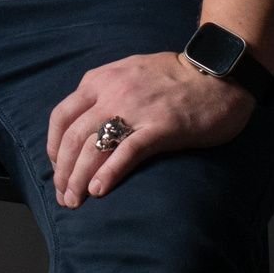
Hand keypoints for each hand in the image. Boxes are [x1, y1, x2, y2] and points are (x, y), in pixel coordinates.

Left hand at [46, 51, 253, 207]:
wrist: (220, 74)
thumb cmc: (177, 77)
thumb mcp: (130, 72)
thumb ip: (105, 91)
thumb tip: (84, 122)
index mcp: (101, 79)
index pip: (61, 116)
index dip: (53, 147)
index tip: (57, 169)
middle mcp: (113, 92)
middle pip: (72, 138)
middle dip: (63, 171)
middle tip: (64, 195)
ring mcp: (137, 109)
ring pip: (93, 147)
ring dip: (78, 179)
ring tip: (75, 201)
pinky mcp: (162, 126)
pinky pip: (127, 152)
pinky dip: (108, 173)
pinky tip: (99, 190)